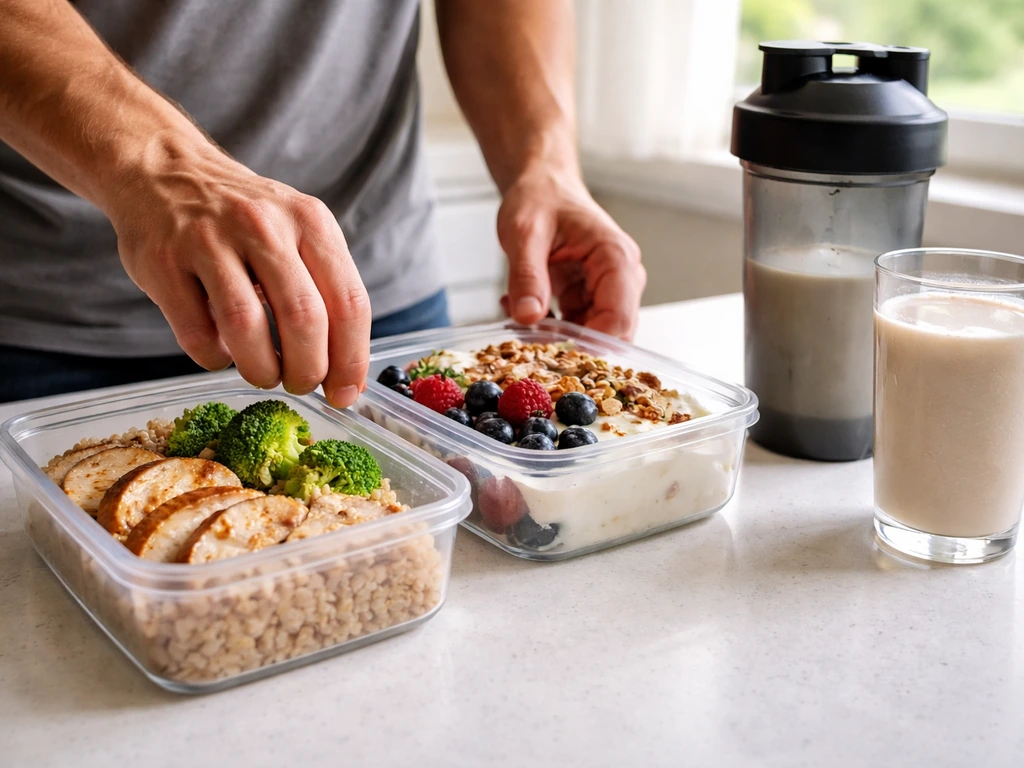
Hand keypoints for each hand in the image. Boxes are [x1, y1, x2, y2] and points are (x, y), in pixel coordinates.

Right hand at [106, 142, 370, 407]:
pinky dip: (215, 359)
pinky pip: (197, 334)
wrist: (162, 170)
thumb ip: (324, 288)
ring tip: (264, 375)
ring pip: (246, 327)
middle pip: (303, 319)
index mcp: (310, 221)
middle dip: (307, 370)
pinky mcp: (164, 262)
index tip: (344, 394)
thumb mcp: (297, 230)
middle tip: (300, 384)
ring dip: (261, 370)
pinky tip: (222, 352)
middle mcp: (264, 225)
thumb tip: (344, 372)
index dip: (351, 360)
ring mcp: (209, 240)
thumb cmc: (243, 218)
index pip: (349, 303)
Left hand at [497, 168, 644, 339]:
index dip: (589, 344)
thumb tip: (527, 317)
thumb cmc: (540, 199)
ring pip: (591, 335)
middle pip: (611, 334)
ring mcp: (608, 290)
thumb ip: (526, 275)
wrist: (542, 186)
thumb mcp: (524, 233)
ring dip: (554, 336)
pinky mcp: (590, 298)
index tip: (552, 353)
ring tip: (518, 313)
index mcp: (616, 258)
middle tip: (527, 340)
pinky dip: (547, 327)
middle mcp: (622, 278)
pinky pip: (575, 327)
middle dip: (570, 345)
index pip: (618, 319)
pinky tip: (522, 307)